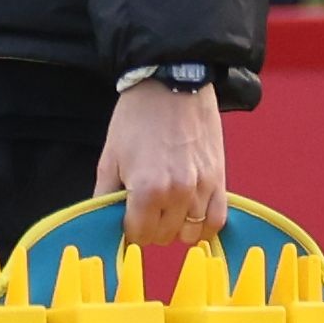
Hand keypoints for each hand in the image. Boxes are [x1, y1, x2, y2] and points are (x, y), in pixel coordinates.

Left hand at [97, 81, 227, 246]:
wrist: (173, 86)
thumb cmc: (136, 119)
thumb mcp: (109, 158)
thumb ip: (105, 195)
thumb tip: (103, 222)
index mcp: (147, 189)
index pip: (138, 234)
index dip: (128, 230)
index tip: (126, 219)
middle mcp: (178, 193)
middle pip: (163, 236)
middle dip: (150, 228)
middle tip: (144, 211)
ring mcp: (203, 188)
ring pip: (190, 233)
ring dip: (175, 228)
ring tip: (166, 211)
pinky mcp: (220, 180)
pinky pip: (217, 221)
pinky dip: (204, 227)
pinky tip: (191, 219)